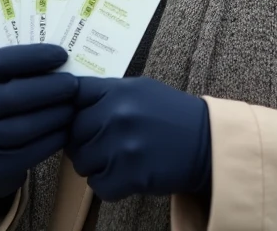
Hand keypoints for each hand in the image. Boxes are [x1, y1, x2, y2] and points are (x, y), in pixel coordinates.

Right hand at [0, 44, 77, 198]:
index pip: (0, 62)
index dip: (33, 56)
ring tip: (73, 108)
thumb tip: (62, 57)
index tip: (62, 55)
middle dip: (49, 88)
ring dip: (54, 116)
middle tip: (74, 84)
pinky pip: (28, 153)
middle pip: (13, 95)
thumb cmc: (1, 113)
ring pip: (23, 127)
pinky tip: (66, 132)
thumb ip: (21, 73)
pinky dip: (51, 141)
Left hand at [66, 77, 211, 200]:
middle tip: (103, 148)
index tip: (75, 119)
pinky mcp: (131, 174)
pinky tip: (126, 177)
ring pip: (82, 162)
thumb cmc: (172, 116)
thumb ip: (107, 94)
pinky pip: (98, 186)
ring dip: (96, 167)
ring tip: (118, 162)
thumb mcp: (140, 91)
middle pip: (72, 134)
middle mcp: (117, 113)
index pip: (72, 95)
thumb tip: (68, 100)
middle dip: (82, 144)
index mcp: (118, 89)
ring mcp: (123, 144)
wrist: (208, 143)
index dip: (68, 110)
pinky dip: (109, 186)